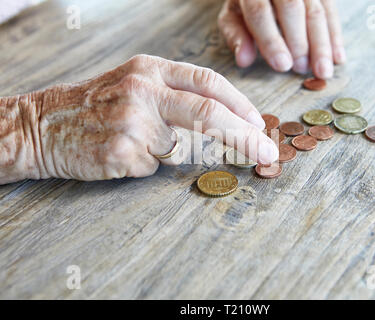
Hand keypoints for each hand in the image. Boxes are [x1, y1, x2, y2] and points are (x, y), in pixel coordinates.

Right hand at [0, 55, 277, 183]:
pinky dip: (145, 165)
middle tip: (268, 153)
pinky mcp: (123, 152)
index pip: (209, 83)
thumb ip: (175, 96)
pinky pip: (153, 167)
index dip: (241, 104)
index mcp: (150, 69)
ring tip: (135, 141)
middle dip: (246, 136)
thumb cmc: (95, 106)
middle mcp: (144, 91)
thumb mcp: (134, 84)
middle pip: (210, 114)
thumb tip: (224, 120)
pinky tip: (119, 154)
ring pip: (179, 148)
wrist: (43, 125)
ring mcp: (133, 122)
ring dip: (167, 152)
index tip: (260, 124)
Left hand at [218, 0, 344, 78]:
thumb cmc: (245, 5)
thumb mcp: (232, 17)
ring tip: (323, 71)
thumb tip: (244, 60)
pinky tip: (338, 58)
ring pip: (316, 11)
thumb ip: (237, 37)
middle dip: (300, 42)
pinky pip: (331, 11)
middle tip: (302, 69)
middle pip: (292, 9)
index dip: (272, 41)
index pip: (260, 12)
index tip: (283, 66)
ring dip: (322, 44)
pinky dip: (335, 36)